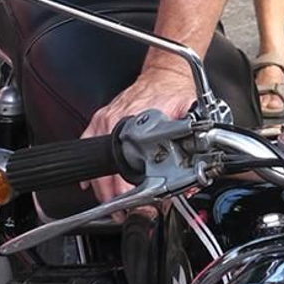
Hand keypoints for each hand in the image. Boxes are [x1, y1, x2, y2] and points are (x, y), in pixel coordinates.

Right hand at [84, 56, 195, 200]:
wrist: (164, 72)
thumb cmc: (174, 91)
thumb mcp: (189, 114)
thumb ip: (193, 138)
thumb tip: (196, 161)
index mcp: (136, 123)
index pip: (125, 166)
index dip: (128, 190)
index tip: (132, 203)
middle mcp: (117, 123)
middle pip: (107, 170)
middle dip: (114, 195)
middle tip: (123, 211)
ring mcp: (106, 121)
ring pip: (96, 162)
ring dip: (102, 186)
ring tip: (113, 202)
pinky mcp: (101, 119)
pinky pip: (87, 146)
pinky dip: (90, 167)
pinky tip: (90, 182)